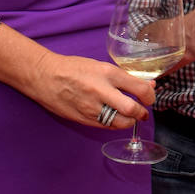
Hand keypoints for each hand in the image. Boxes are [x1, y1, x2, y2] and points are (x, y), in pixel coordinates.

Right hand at [23, 50, 156, 128]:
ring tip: (131, 116)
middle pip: (132, 109)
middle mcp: (101, 91)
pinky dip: (115, 124)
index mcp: (108, 73)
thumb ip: (124, 77)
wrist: (44, 76)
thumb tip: (147, 84)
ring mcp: (91, 107)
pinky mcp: (83, 119)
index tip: (149, 97)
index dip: (150, 96)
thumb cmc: (73, 68)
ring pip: (120, 123)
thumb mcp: (101, 66)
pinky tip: (116, 119)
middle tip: (143, 111)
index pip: (139, 88)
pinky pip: (106, 127)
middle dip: (142, 113)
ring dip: (130, 121)